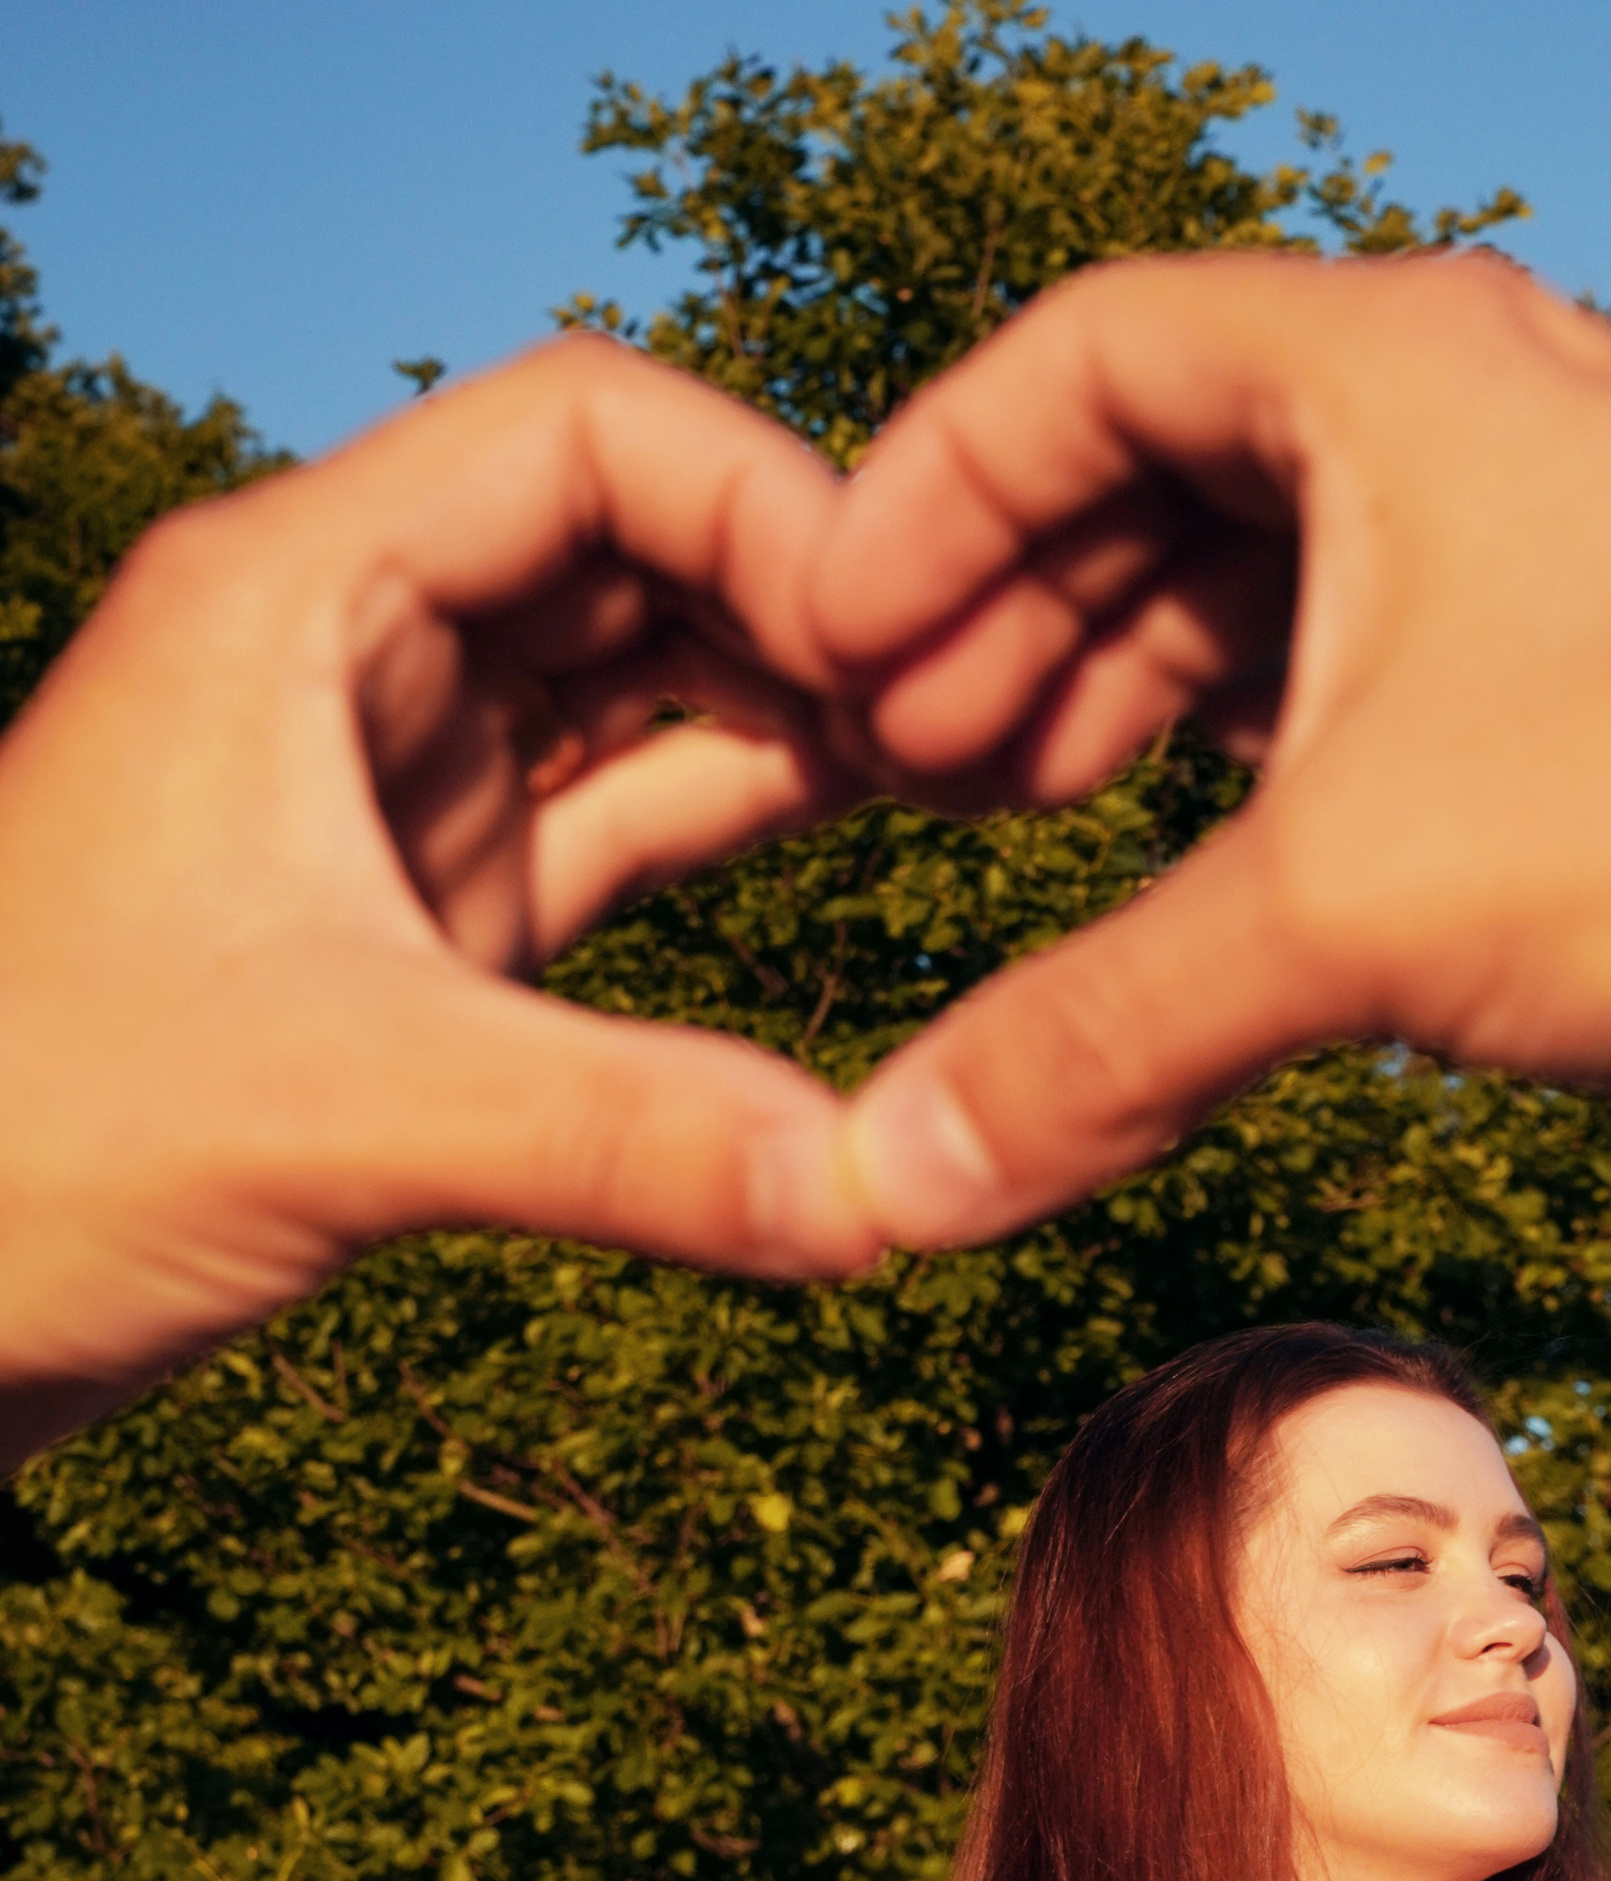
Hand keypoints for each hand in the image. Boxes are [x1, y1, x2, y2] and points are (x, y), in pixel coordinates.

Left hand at [0, 335, 883, 1465]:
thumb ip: (626, 1142)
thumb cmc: (25, 1142)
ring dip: (800, 712)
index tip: (917, 655)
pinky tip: (883, 838)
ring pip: (640, 679)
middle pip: (639, 539)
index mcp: (295, 594)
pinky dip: (746, 817)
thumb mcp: (344, 1116)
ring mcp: (386, 782)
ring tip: (985, 773)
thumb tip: (888, 1196)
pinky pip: (620, 816)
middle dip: (816, 609)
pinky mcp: (416, 912)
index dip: (774, 509)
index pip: (583, 435)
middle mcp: (348, 650)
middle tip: (995, 721)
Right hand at [810, 246, 1610, 1253]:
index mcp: (1388, 362)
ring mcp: (1572, 512)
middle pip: (1172, 459)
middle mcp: (1485, 395)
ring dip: (1141, 675)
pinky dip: (1273, 723)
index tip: (829, 638)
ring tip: (1023, 809)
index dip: (924, 497)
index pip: (1079, 359)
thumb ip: (1092, 1039)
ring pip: (1289, 561)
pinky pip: (1392, 641)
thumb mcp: (1337, 922)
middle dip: (1018, 609)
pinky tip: (1215, 840)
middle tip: (909, 765)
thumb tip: (886, 1183)